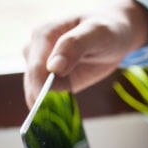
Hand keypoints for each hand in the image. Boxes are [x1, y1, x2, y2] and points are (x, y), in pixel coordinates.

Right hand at [22, 0, 147, 106]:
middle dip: (42, 100)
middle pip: (32, 81)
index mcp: (44, 34)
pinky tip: (61, 113)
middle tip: (56, 117)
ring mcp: (40, 64)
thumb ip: (74, 46)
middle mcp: (36, 49)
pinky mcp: (50, 78)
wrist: (114, 34)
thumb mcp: (97, 33)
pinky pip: (44, 96)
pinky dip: (50, 106)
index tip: (47, 107)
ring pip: (34, 91)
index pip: (36, 67)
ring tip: (59, 117)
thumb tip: (53, 68)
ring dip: (45, 105)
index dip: (41, 88)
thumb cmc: (106, 29)